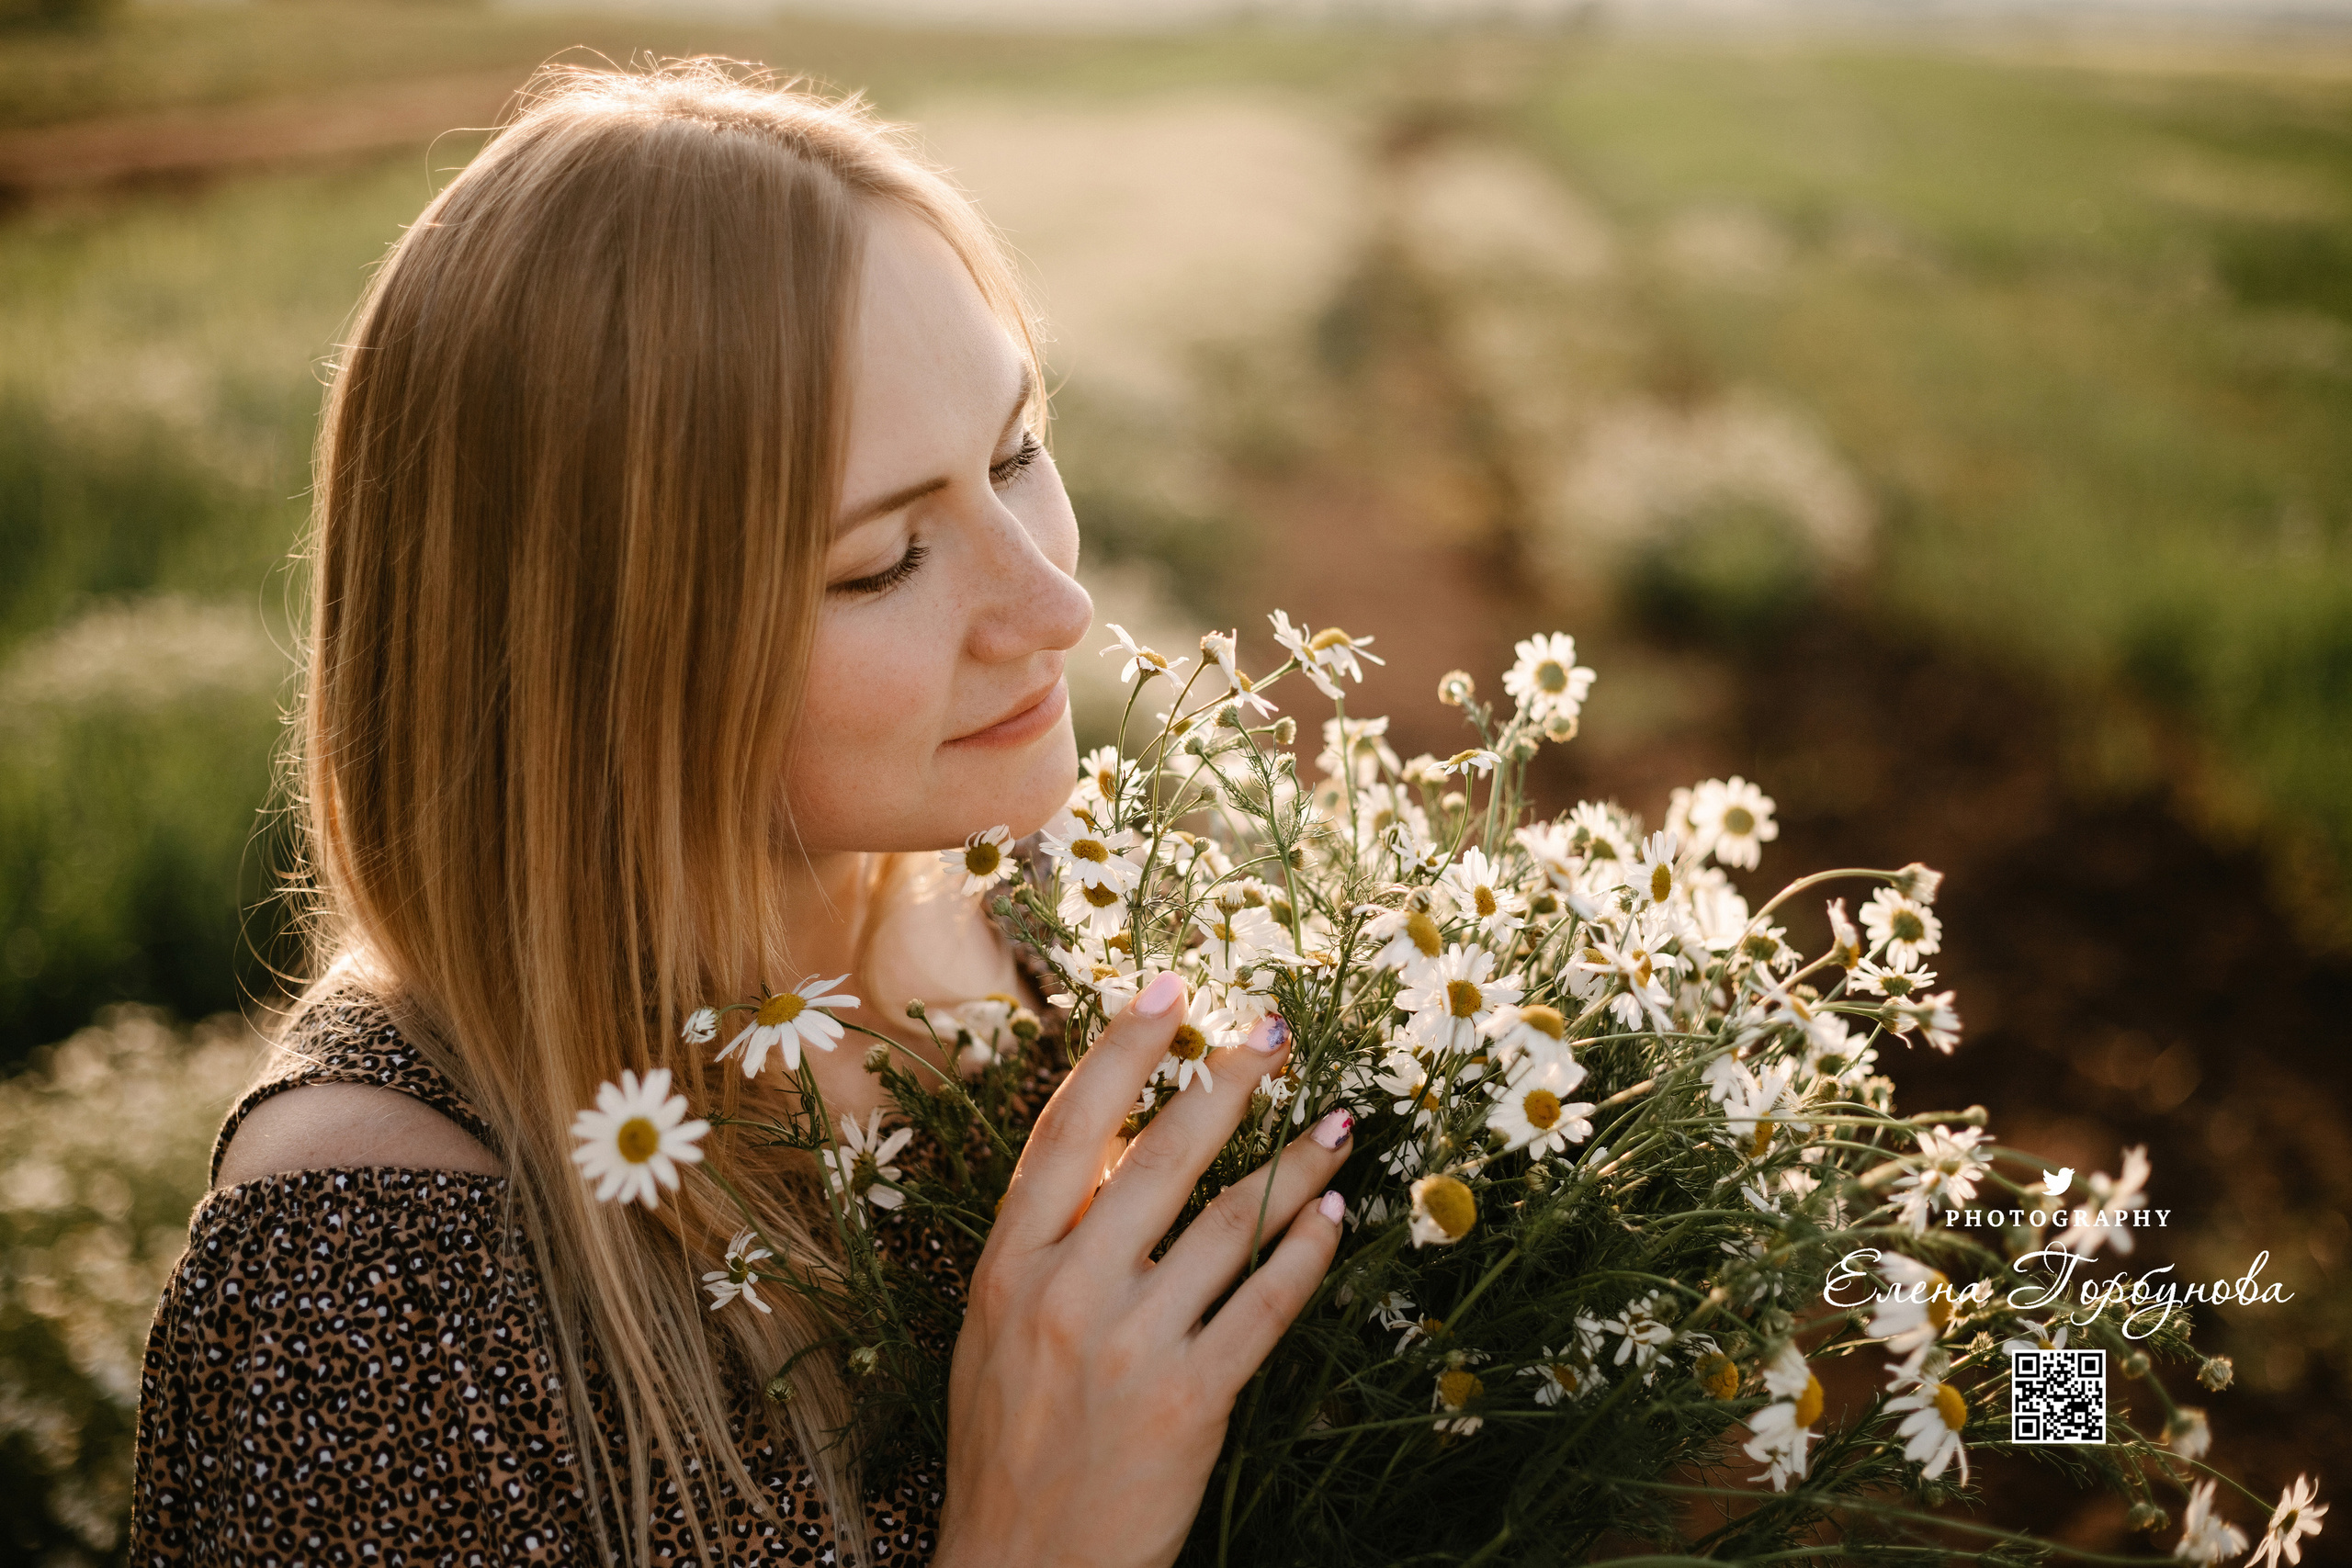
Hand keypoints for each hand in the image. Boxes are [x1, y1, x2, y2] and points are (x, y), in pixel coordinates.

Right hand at [933, 972, 1354, 1567]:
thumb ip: (1048, 1246)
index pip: (1068, 1129)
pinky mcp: (1190, 1401)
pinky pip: (1265, 1305)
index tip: (1169, 988)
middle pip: (1161, 1157)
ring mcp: (1129, 1345)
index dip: (1121, 1050)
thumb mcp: (995, 1332)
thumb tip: (1119, 1152)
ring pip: (1228, 1224)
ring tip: (1337, 1124)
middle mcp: (1065, 1292)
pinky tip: (1335, 1215)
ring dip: (1293, 1166)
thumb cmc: (1007, 1447)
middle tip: (1275, 1032)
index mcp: (1008, 1265)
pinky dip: (1306, 1251)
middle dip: (1226, 1083)